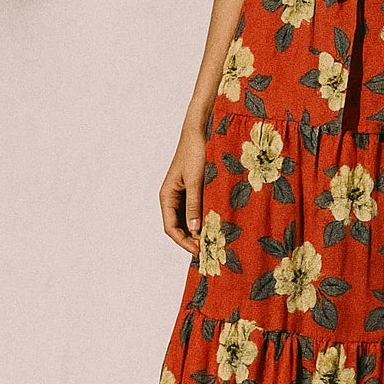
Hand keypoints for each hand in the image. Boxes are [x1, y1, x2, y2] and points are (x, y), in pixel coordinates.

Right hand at [159, 122, 207, 255]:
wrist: (200, 132)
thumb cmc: (195, 153)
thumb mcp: (196, 181)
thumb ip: (194, 204)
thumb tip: (195, 230)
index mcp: (167, 196)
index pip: (171, 228)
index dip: (184, 242)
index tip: (199, 251)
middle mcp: (173, 198)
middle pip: (179, 227)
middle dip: (192, 240)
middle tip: (210, 251)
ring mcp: (183, 195)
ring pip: (189, 221)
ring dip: (199, 231)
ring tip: (214, 241)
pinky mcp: (194, 191)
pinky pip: (197, 210)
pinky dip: (205, 219)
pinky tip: (216, 225)